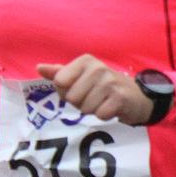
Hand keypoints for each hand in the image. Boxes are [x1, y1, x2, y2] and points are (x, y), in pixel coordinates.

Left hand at [37, 55, 153, 124]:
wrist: (136, 95)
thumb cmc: (102, 85)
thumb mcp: (81, 76)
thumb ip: (59, 73)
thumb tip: (39, 68)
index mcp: (86, 61)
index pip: (59, 82)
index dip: (66, 91)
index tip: (80, 88)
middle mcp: (98, 68)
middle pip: (71, 97)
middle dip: (80, 102)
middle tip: (93, 97)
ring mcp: (110, 83)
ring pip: (85, 108)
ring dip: (92, 110)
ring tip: (102, 102)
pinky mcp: (120, 98)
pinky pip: (99, 115)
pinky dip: (104, 115)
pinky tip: (111, 107)